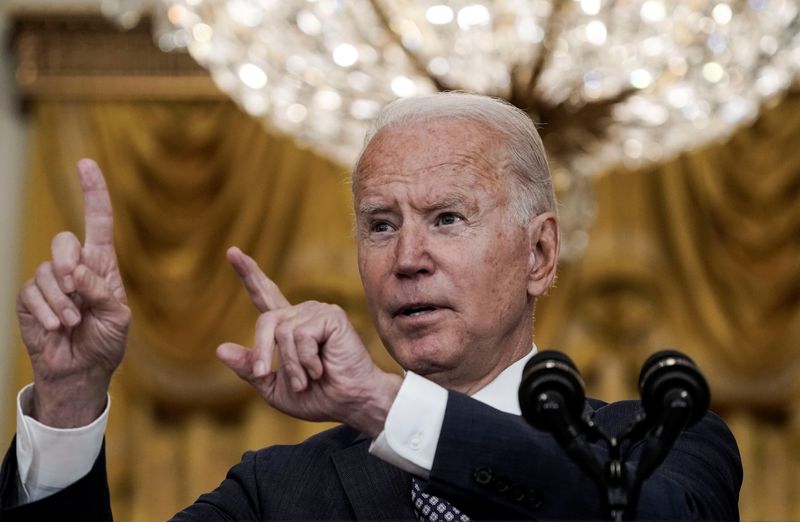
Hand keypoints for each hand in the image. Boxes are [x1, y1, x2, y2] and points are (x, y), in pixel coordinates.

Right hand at [16, 159, 129, 427]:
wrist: (82, 370)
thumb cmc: (105, 342)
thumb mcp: (117, 317)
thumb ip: (102, 291)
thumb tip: (77, 272)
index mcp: (101, 266)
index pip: (98, 222)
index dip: (93, 193)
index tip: (86, 164)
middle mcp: (74, 267)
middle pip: (64, 241)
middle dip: (70, 265)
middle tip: (79, 292)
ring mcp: (49, 281)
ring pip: (47, 270)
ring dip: (62, 300)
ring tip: (73, 322)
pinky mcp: (29, 298)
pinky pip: (31, 291)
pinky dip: (47, 311)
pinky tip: (56, 327)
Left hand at [216, 247, 400, 436]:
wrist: (349, 402)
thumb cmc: (318, 397)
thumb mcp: (272, 387)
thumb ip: (249, 368)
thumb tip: (219, 348)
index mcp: (288, 327)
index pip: (265, 295)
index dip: (249, 275)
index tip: (232, 252)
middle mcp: (302, 314)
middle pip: (265, 321)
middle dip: (261, 352)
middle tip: (265, 374)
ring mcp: (317, 312)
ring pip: (282, 333)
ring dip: (291, 365)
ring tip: (308, 378)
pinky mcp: (331, 316)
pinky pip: (301, 335)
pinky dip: (307, 360)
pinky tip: (321, 367)